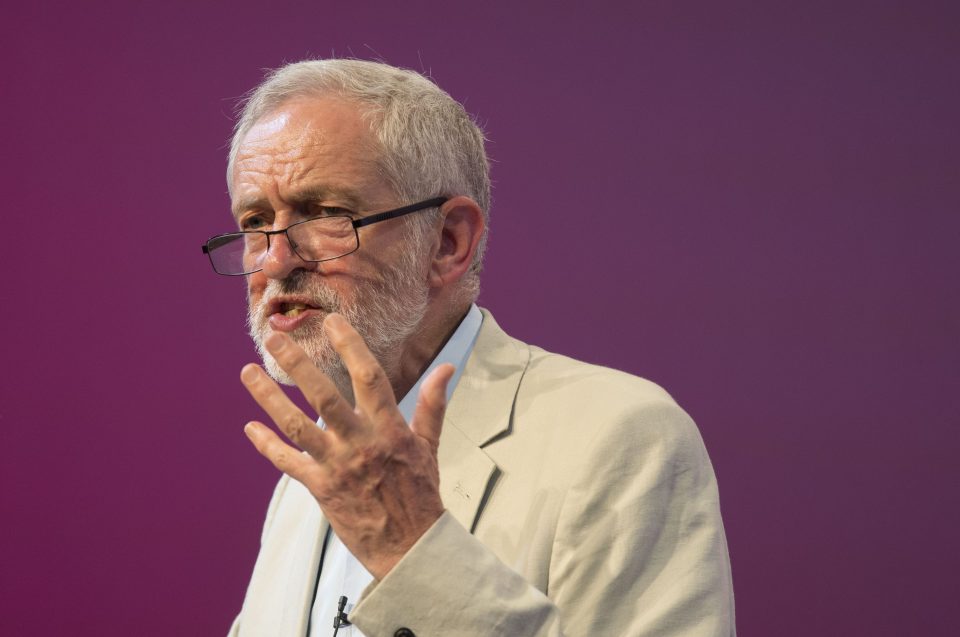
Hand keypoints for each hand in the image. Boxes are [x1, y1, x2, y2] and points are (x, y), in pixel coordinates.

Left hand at [240, 313, 453, 579]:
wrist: (410, 547)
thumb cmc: (421, 494)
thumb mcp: (430, 446)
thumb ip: (432, 405)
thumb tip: (445, 368)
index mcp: (390, 429)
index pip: (369, 377)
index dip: (350, 346)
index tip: (332, 322)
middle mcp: (361, 443)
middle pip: (324, 396)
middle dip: (297, 364)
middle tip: (274, 337)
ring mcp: (338, 467)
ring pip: (297, 427)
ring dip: (268, 399)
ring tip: (247, 372)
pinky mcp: (321, 489)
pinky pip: (288, 463)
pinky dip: (267, 445)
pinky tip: (250, 427)